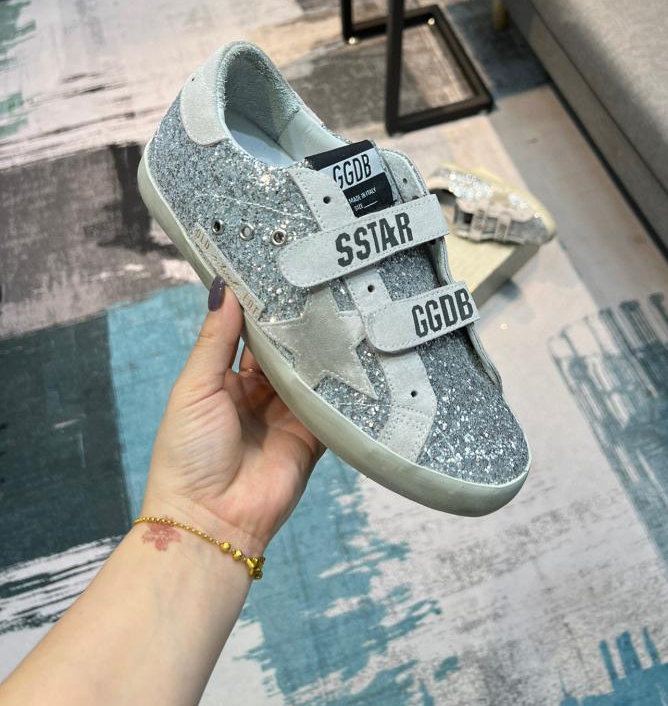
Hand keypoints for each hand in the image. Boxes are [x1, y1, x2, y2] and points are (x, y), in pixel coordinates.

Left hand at [142, 279, 324, 553]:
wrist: (210, 521)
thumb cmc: (188, 454)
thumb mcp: (195, 388)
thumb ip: (215, 339)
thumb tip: (223, 288)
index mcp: (226, 382)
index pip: (250, 336)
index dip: (263, 308)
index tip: (279, 271)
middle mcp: (259, 396)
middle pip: (284, 352)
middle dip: (297, 325)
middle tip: (319, 283)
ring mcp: (288, 416)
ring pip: (310, 374)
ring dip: (320, 350)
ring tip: (341, 308)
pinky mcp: (313, 438)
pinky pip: (330, 406)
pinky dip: (340, 386)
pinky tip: (355, 354)